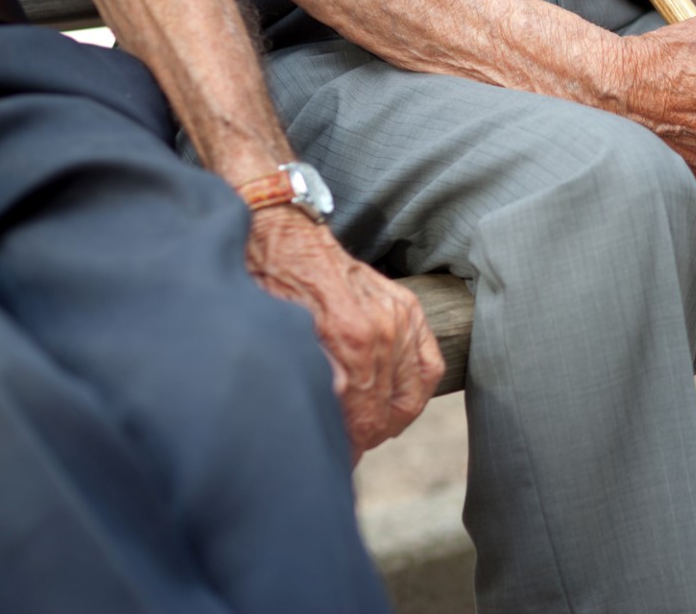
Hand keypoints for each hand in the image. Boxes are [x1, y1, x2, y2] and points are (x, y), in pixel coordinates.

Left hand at [244, 206, 444, 457]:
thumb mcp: (271, 341)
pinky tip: (396, 408)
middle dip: (362, 439)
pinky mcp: (407, 309)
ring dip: (386, 421)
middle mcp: (381, 331)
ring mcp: (398, 319)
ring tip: (364, 432)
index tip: (332, 460)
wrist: (282, 235)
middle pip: (383, 414)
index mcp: (348, 341)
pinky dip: (416, 392)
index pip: (358, 420)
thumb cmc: (267, 287)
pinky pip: (429, 366)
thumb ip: (300, 385)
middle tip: (342, 451)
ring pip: (408, 397)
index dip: (345, 448)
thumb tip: (308, 430)